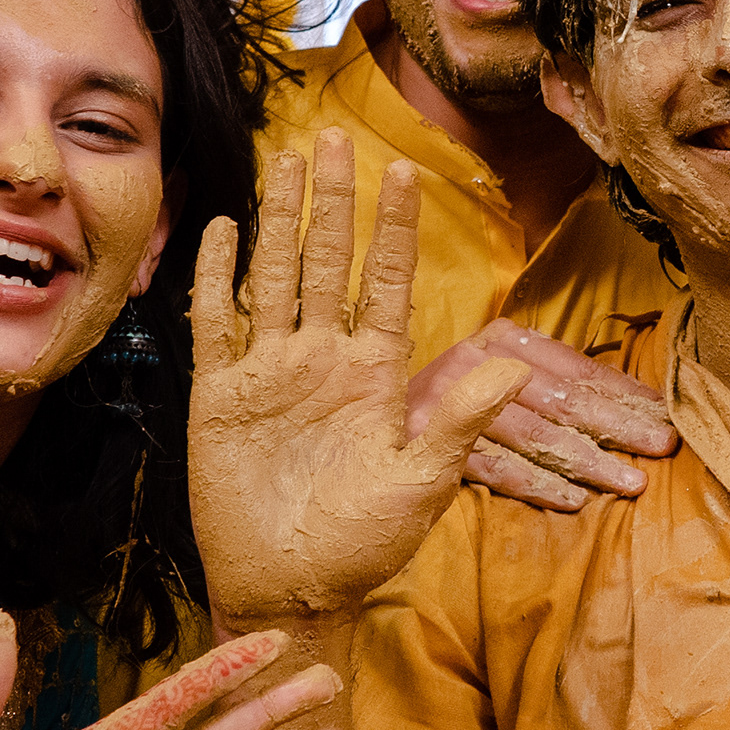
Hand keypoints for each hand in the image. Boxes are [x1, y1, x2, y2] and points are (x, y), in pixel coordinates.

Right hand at [188, 133, 527, 621]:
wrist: (290, 591)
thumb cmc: (362, 545)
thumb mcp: (421, 482)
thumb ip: (459, 420)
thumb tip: (514, 367)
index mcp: (374, 373)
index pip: (386, 281)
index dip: (394, 227)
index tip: (404, 169)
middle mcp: (323, 360)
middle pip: (328, 262)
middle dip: (333, 201)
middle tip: (332, 137)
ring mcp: (270, 374)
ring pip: (275, 277)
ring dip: (278, 220)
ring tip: (285, 162)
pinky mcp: (221, 397)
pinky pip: (217, 324)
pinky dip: (215, 277)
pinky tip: (220, 229)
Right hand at [412, 319, 676, 510]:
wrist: (374, 429)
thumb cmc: (462, 406)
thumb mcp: (508, 381)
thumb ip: (561, 386)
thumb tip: (644, 408)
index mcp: (505, 337)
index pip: (577, 367)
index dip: (625, 394)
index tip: (668, 418)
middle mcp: (476, 360)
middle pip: (561, 398)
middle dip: (618, 426)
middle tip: (662, 449)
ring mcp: (449, 401)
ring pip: (533, 434)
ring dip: (587, 460)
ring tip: (629, 481)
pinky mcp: (429, 443)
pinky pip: (495, 467)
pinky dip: (536, 484)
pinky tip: (573, 500)